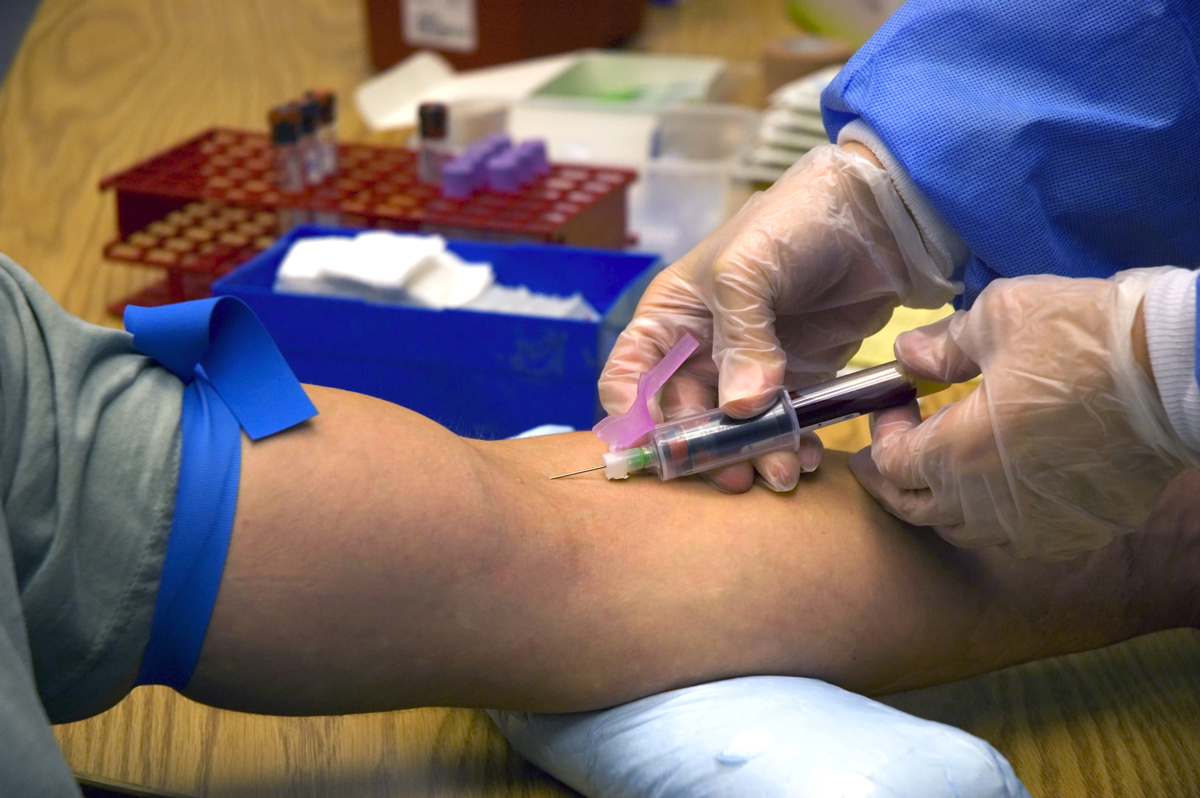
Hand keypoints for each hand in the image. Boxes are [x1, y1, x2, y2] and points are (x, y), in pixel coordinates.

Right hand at [599, 145, 955, 492]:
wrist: (878, 216)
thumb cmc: (794, 221)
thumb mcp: (749, 269)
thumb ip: (740, 339)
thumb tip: (739, 408)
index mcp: (672, 315)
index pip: (630, 375)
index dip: (634, 415)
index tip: (657, 446)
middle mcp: (701, 348)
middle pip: (683, 417)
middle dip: (706, 450)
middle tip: (735, 475)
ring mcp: (748, 368)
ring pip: (733, 432)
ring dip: (752, 457)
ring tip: (781, 473)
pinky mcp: (794, 381)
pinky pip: (781, 428)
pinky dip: (791, 447)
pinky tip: (807, 458)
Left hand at [851, 269, 1192, 559]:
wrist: (1174, 373)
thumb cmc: (1080, 338)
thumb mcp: (997, 318)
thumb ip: (942, 346)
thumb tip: (907, 356)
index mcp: (956, 455)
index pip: (892, 464)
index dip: (883, 434)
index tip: (895, 404)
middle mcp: (987, 506)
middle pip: (917, 509)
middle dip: (895, 481)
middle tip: (891, 453)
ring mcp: (1034, 527)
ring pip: (965, 531)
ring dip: (942, 503)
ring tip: (941, 470)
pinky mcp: (1077, 532)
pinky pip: (1018, 539)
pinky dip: (996, 519)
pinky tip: (1000, 492)